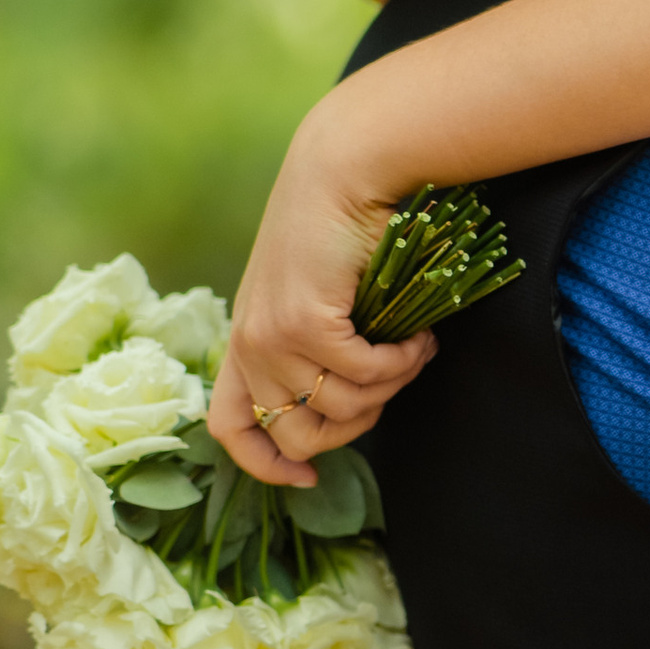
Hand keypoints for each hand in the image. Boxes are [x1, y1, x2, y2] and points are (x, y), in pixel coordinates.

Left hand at [207, 94, 436, 481]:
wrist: (342, 170)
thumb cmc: (338, 228)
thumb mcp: (313, 298)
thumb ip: (316, 351)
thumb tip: (354, 407)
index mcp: (245, 344)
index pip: (230, 430)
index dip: (266, 466)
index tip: (308, 479)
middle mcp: (249, 348)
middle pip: (302, 436)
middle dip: (359, 423)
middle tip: (391, 382)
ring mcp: (272, 339)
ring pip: (343, 409)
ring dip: (391, 386)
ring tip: (412, 347)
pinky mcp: (304, 324)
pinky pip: (366, 376)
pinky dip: (403, 362)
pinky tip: (419, 336)